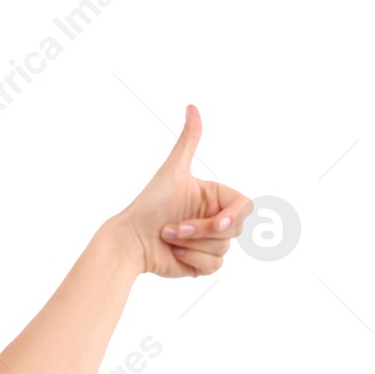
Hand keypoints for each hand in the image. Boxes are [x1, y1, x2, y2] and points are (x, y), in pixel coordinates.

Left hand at [108, 105, 250, 278]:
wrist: (129, 240)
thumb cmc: (148, 205)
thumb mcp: (172, 171)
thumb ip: (188, 142)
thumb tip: (192, 106)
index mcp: (214, 198)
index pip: (244, 207)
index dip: (232, 217)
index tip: (215, 222)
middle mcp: (214, 220)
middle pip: (235, 230)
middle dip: (202, 231)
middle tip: (173, 228)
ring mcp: (209, 243)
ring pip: (223, 249)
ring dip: (192, 245)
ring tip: (167, 237)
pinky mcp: (201, 264)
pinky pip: (213, 266)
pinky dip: (192, 261)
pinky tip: (173, 253)